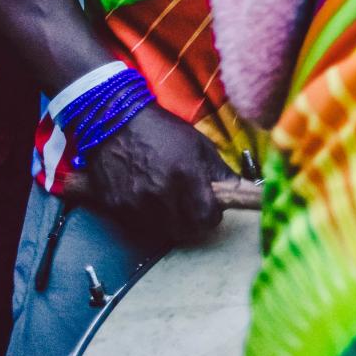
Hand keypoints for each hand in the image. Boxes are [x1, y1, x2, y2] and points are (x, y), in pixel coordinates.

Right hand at [79, 103, 228, 242]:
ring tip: (171, 203)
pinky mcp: (115, 207)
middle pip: (186, 230)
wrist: (116, 122)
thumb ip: (221, 172)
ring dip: (172, 223)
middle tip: (193, 209)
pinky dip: (149, 219)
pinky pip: (139, 226)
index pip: (207, 217)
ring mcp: (135, 202)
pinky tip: (149, 200)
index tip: (211, 209)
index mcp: (187, 174)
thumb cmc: (164, 131)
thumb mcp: (200, 146)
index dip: (212, 216)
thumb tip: (239, 191)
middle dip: (194, 223)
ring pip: (163, 232)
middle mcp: (161, 192)